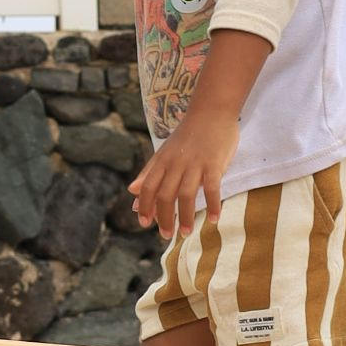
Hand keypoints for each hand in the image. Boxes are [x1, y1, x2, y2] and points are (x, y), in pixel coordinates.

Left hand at [129, 105, 241, 239]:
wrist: (211, 110)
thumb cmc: (188, 134)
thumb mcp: (164, 152)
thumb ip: (149, 172)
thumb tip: (130, 192)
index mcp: (162, 160)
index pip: (147, 187)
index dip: (144, 206)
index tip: (144, 224)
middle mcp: (176, 163)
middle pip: (165, 195)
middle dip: (164, 218)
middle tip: (166, 235)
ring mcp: (195, 164)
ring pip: (186, 195)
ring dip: (186, 217)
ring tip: (186, 233)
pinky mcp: (214, 164)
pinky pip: (212, 188)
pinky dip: (212, 205)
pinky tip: (214, 219)